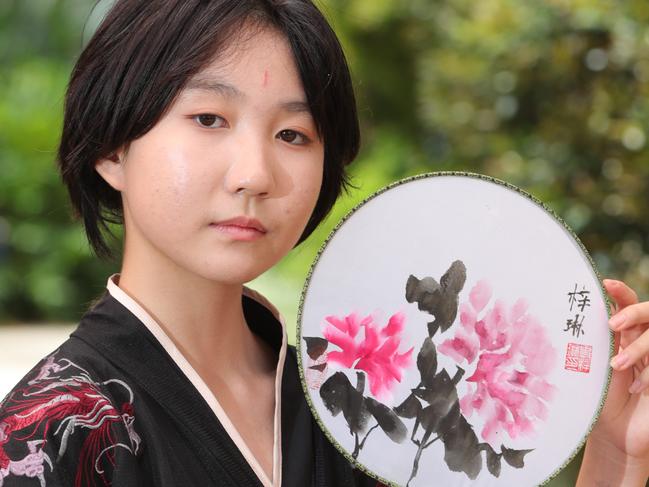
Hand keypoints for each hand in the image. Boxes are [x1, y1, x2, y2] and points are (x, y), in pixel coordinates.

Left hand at [577, 279, 648, 485]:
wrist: (614, 437)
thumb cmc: (595, 401)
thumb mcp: (585, 368)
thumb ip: (580, 345)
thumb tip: (548, 317)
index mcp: (621, 336)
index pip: (628, 303)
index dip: (620, 292)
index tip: (604, 284)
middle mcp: (641, 343)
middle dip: (632, 312)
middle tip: (612, 324)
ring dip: (638, 347)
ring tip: (616, 365)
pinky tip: (637, 387)